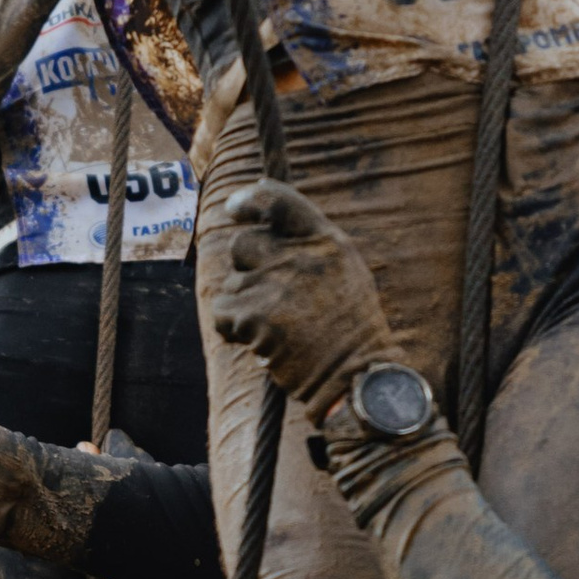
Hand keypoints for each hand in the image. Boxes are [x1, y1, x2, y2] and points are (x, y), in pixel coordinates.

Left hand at [209, 181, 403, 427]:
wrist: (355, 377)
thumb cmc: (349, 326)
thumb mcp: (344, 270)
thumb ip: (309, 244)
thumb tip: (265, 221)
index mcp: (326, 241)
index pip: (277, 200)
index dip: (250, 200)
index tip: (236, 207)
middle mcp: (299, 257)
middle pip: (244, 244)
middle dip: (247, 267)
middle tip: (270, 294)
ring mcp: (275, 286)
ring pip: (233, 283)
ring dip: (245, 304)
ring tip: (278, 326)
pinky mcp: (254, 317)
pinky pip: (223, 311)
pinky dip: (234, 327)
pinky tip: (261, 341)